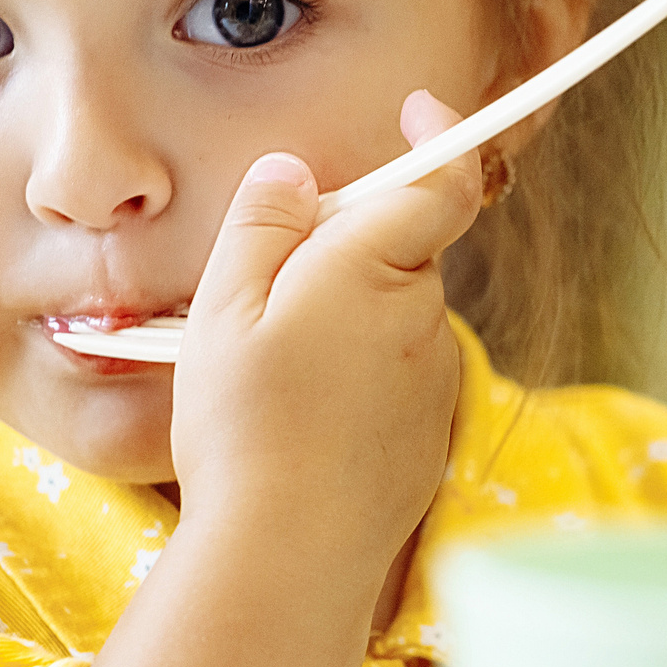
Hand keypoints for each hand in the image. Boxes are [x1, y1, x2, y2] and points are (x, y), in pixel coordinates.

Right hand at [86, 92, 479, 666]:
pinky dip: (356, 374)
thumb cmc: (246, 427)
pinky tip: (301, 417)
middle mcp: (423, 315)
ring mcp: (434, 377)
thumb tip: (293, 175)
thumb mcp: (224, 310)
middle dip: (350, 243)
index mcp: (376, 266)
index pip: (440, 182)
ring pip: (395, 314)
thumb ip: (263, 228)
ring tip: (270, 366)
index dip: (441, 137)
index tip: (420, 111)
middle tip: (268, 278)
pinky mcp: (428, 432)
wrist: (290, 556)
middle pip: (402, 249)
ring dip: (348, 314)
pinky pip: (396, 374)